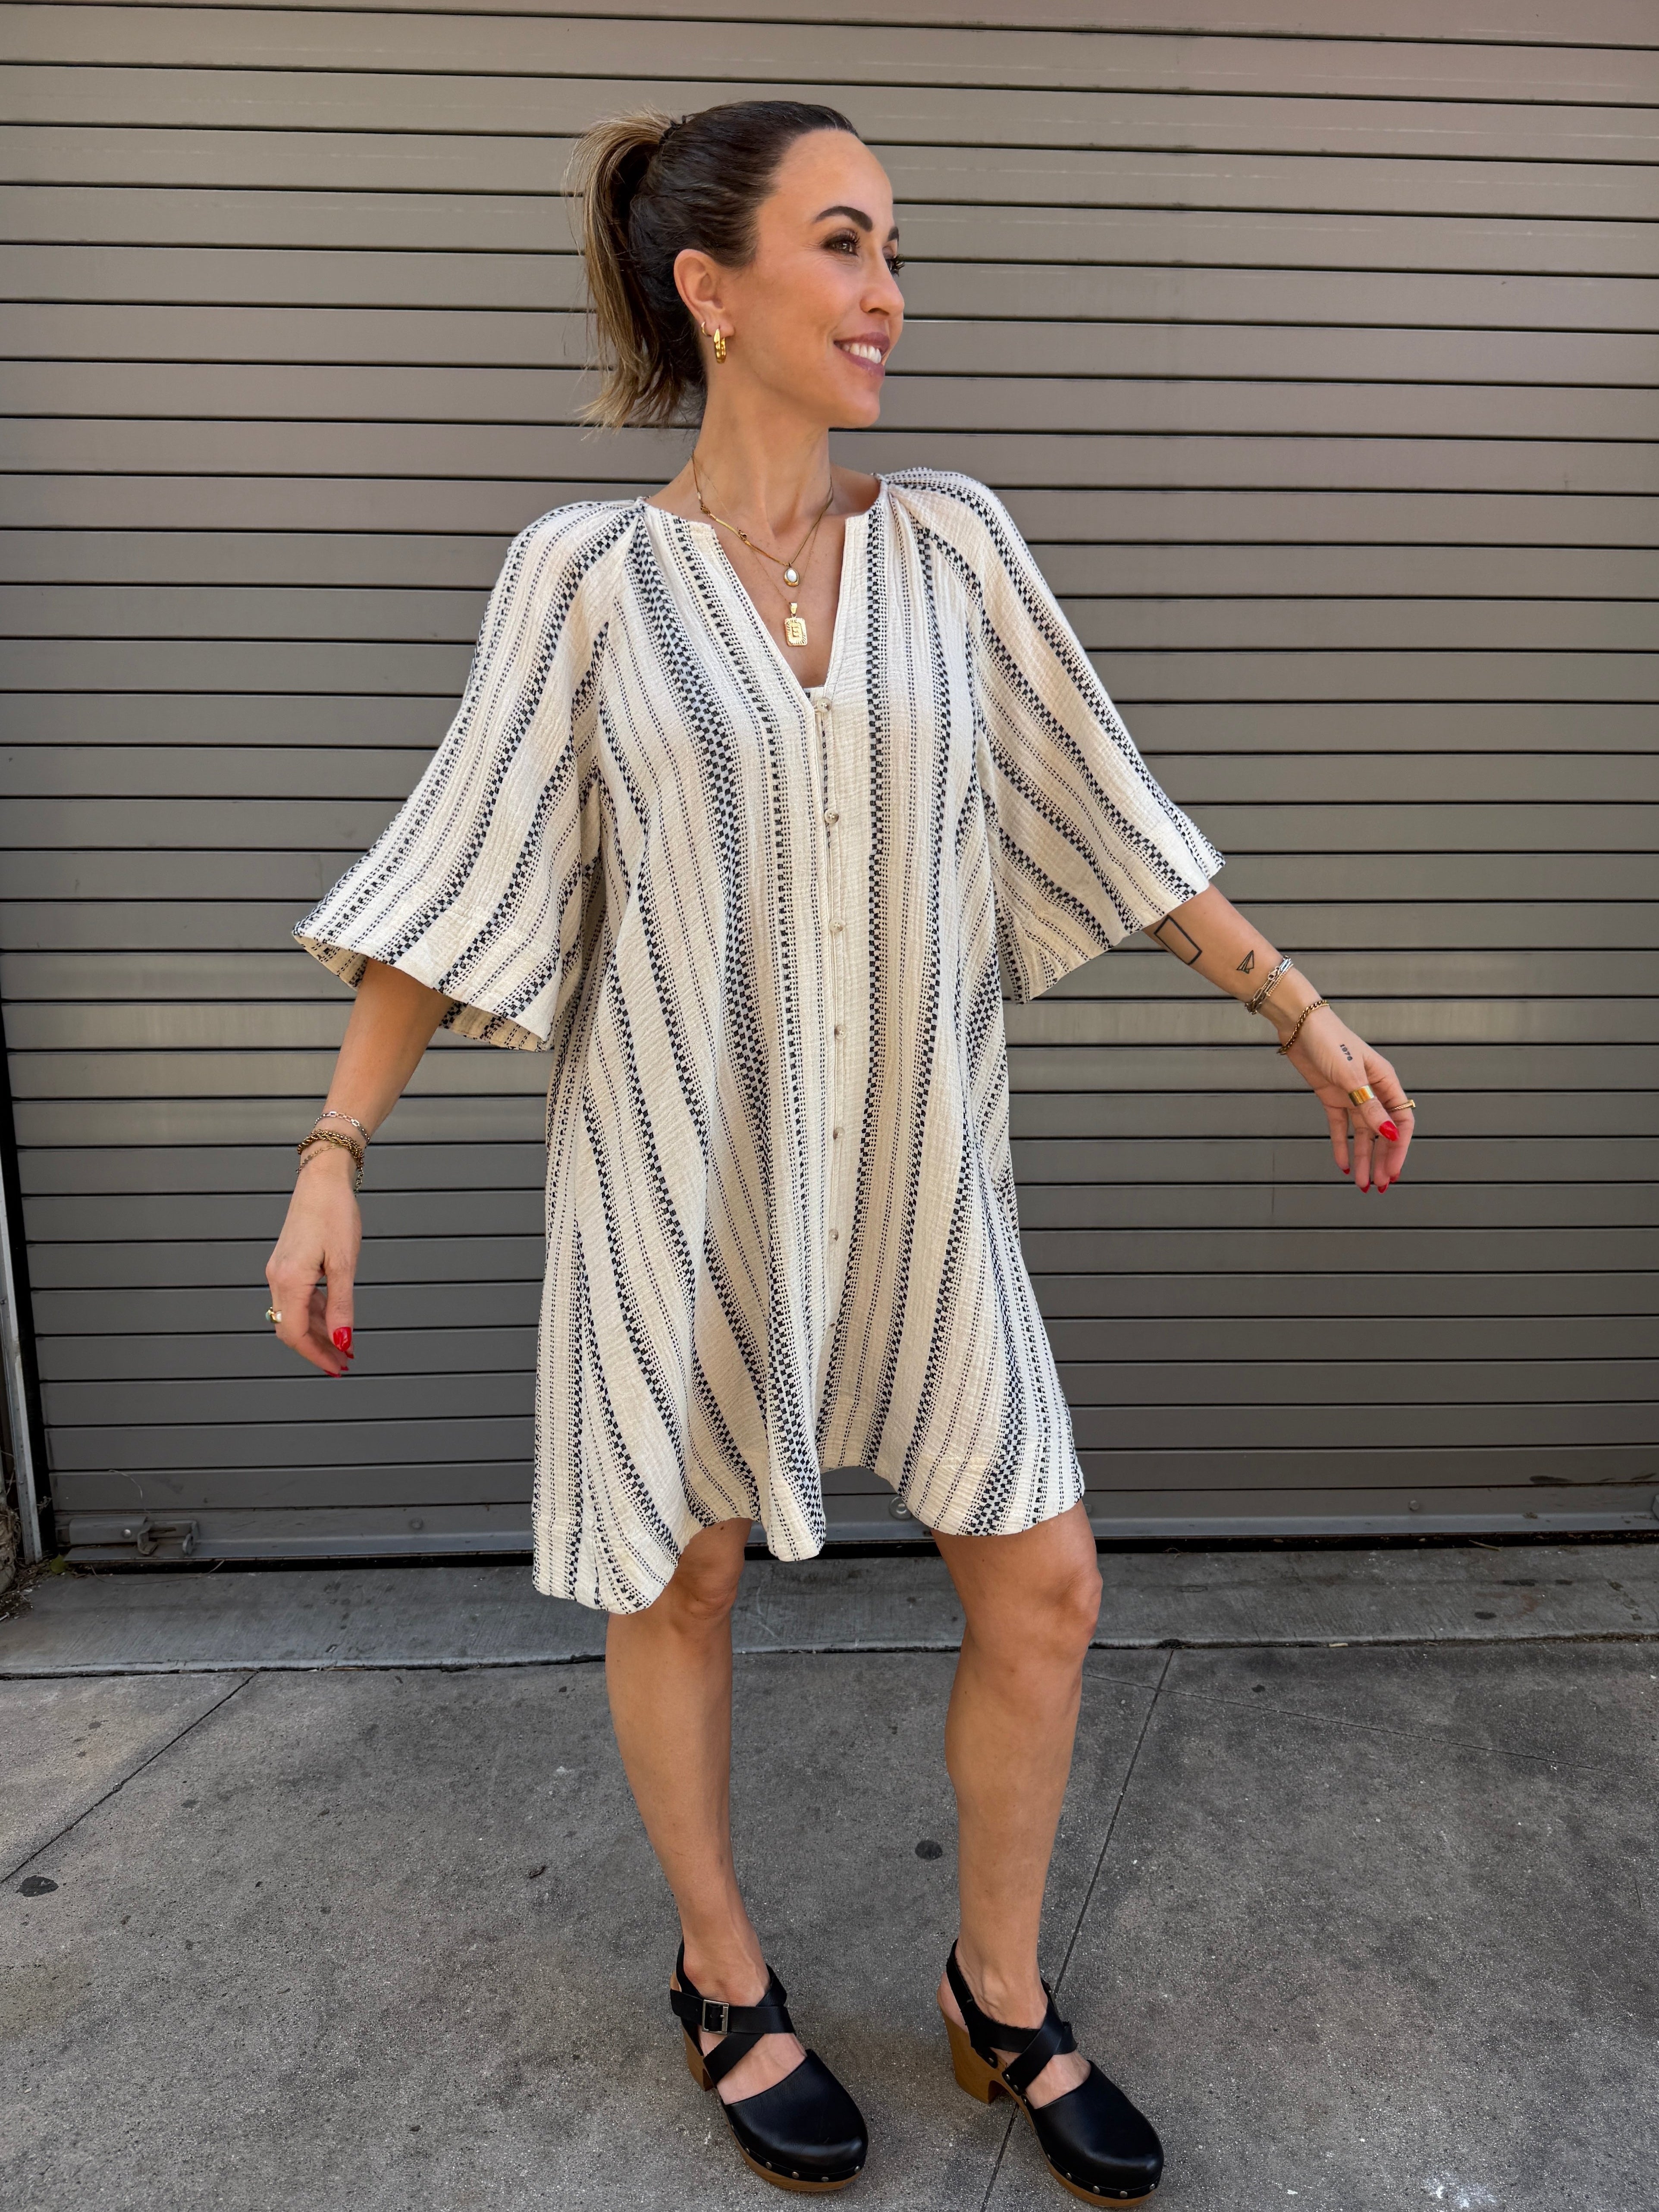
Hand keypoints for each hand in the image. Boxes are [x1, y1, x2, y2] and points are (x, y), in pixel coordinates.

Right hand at [264, 1150, 360, 1374]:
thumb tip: (342, 1341)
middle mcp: (277, 1278)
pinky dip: (316, 1312)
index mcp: (288, 1280)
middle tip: (343, 1363)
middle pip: (292, 1328)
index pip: (295, 1334)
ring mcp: (280, 1270)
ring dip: (319, 1332)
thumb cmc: (334, 1213)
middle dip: (317, 1349)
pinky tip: (334, 1319)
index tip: (338, 1367)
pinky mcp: (287, 1263)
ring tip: (344, 1346)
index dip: (316, 1355)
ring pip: (296, 1314)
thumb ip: (342, 1306)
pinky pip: (299, 1297)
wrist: (322, 1179)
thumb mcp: (344, 1263)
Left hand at [1281, 1005, 1414, 1191]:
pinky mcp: (1332, 1097)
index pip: (1401, 1121)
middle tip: (1379, 1185)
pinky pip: (1339, 1127)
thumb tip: (1390, 1133)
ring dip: (1363, 1159)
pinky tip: (1343, 1165)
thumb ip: (1369, 1107)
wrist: (1299, 1024)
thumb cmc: (1330, 1040)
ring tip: (1362, 1183)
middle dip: (1382, 1160)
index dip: (1399, 1148)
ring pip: (1362, 1134)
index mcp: (1385, 1082)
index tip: (1393, 1171)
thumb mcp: (1351, 1076)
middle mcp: (1372, 1090)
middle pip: (1383, 1132)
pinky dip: (1341, 1146)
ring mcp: (1351, 1095)